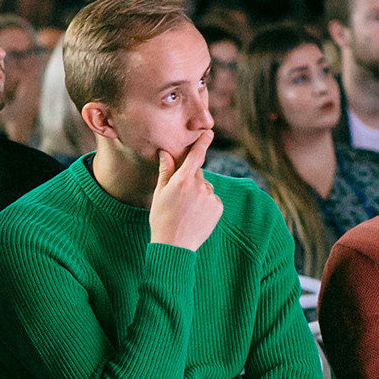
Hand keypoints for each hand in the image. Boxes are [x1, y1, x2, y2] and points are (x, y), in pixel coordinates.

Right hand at [147, 131, 220, 251]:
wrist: (174, 246)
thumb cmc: (161, 219)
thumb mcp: (159, 194)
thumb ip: (166, 171)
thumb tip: (166, 153)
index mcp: (182, 180)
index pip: (195, 155)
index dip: (203, 142)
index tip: (209, 132)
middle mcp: (199, 186)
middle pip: (198, 173)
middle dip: (190, 179)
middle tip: (178, 197)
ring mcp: (211, 196)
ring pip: (206, 187)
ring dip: (199, 192)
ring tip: (186, 209)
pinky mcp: (218, 207)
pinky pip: (212, 198)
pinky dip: (206, 203)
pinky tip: (195, 215)